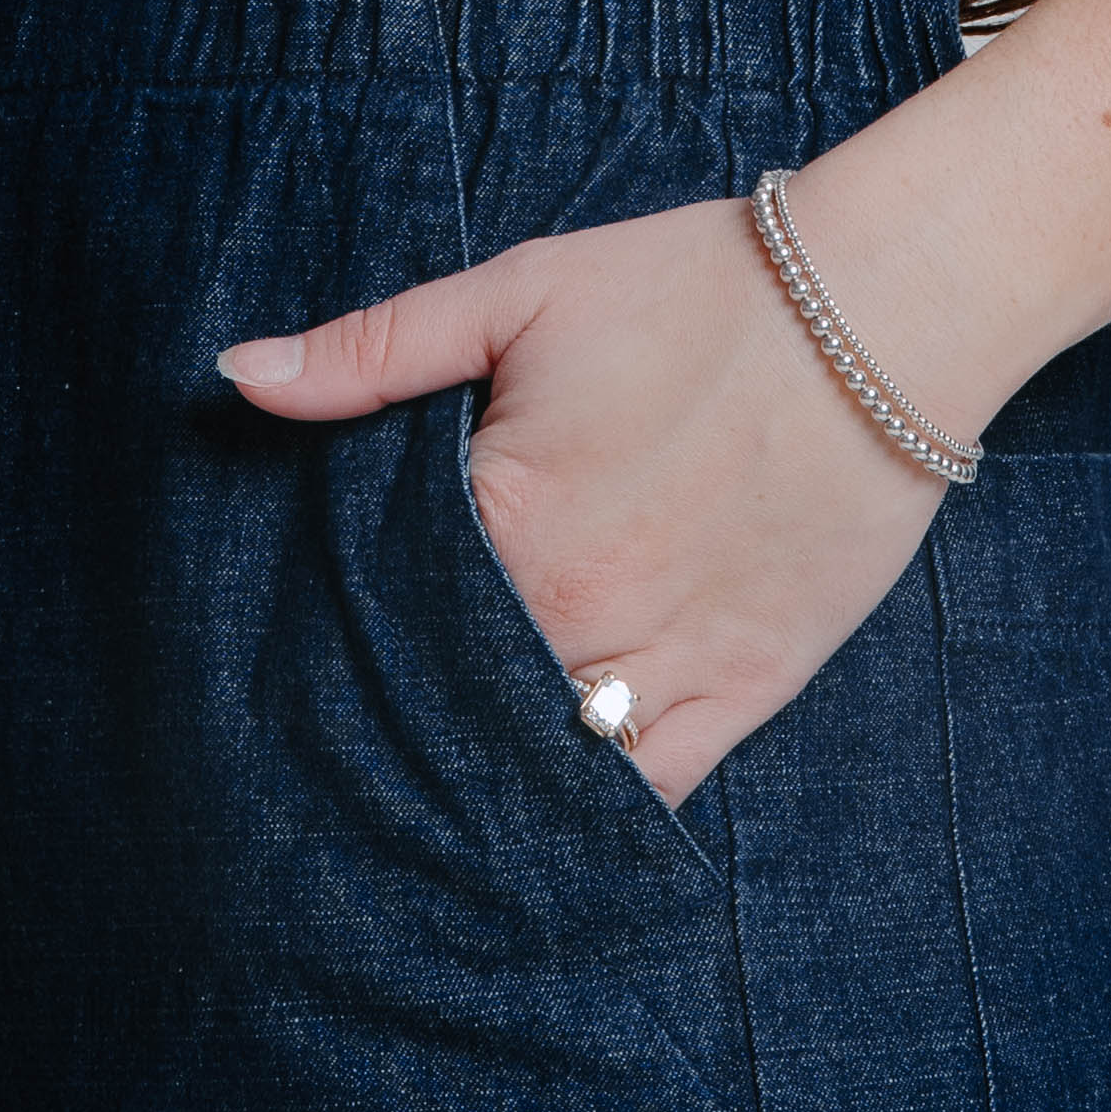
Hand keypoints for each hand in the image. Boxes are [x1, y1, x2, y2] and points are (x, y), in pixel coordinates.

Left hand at [219, 193, 951, 806]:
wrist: (874, 309)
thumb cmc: (691, 288)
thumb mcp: (519, 291)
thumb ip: (373, 350)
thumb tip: (236, 373)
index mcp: (507, 517)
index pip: (381, 621)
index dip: (339, 643)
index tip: (293, 671)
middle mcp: (579, 610)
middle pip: (452, 703)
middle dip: (401, 722)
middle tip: (338, 755)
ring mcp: (667, 660)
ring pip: (542, 765)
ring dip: (484, 779)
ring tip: (421, 805)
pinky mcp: (746, 688)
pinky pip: (647, 792)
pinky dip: (589, 813)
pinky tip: (543, 823)